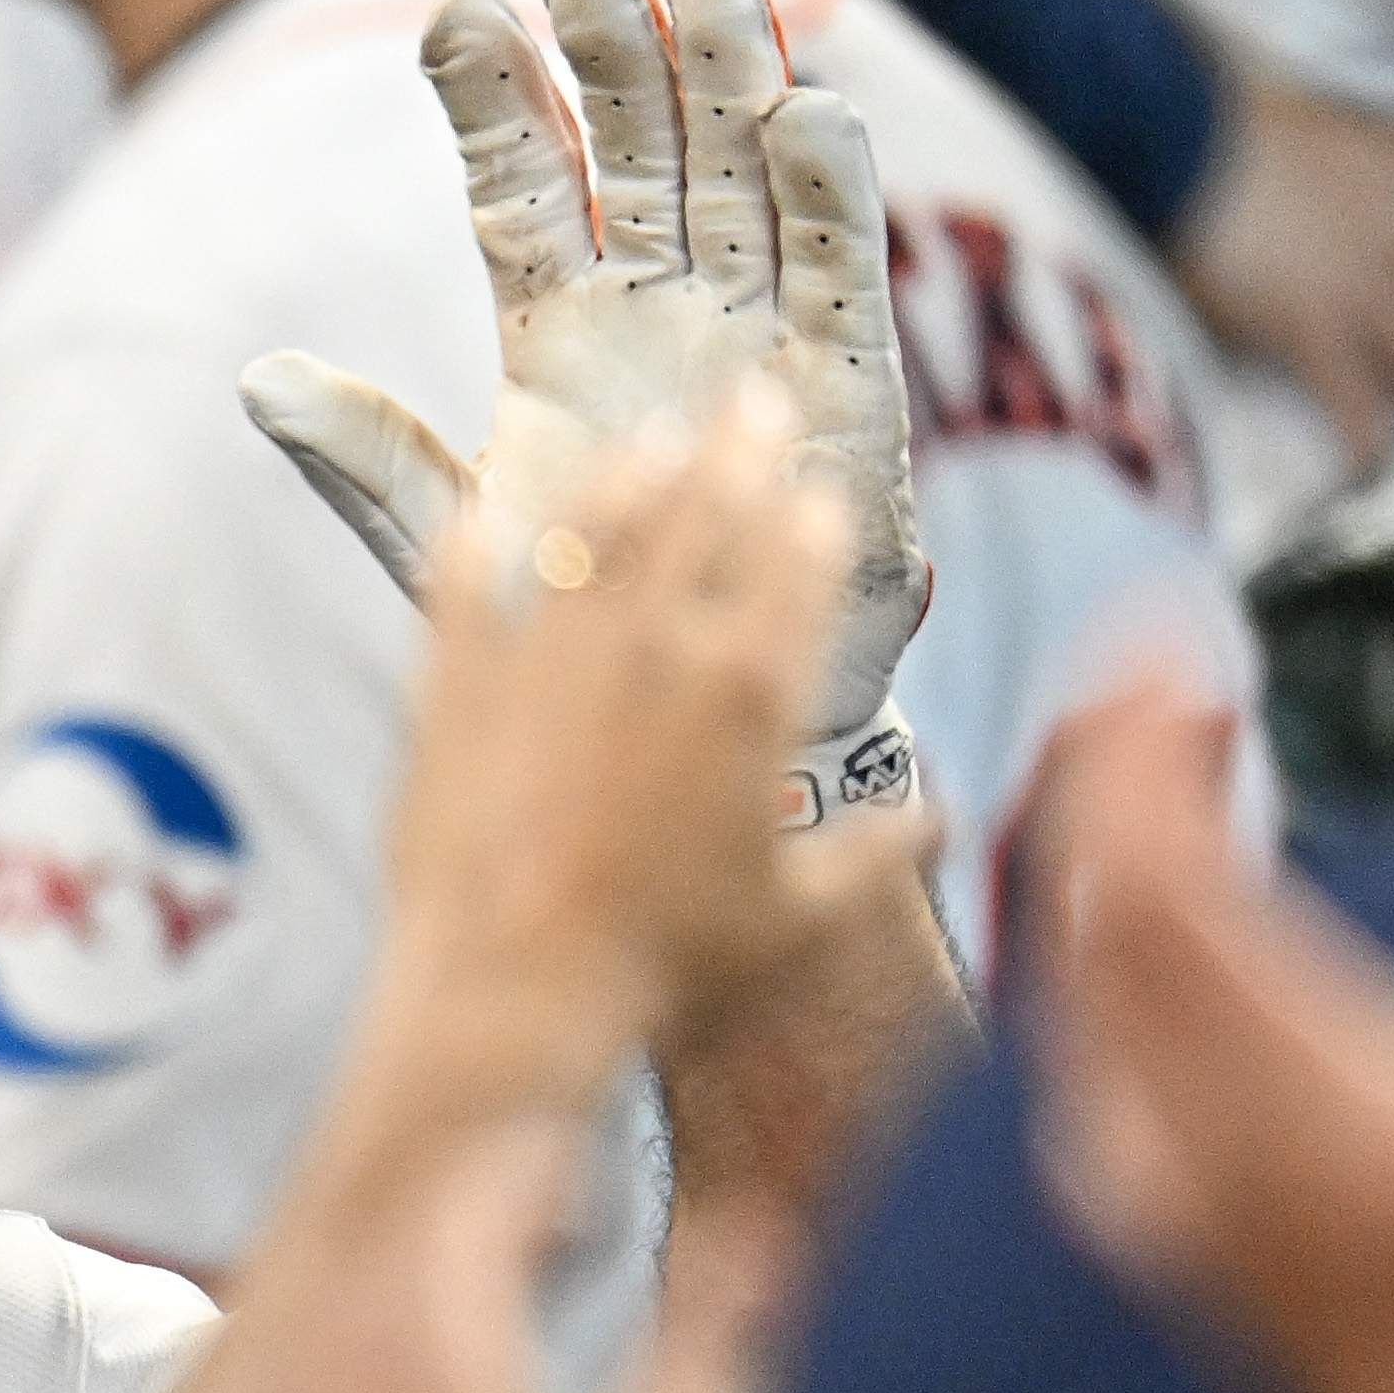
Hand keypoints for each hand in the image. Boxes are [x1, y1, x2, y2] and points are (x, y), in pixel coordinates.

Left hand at [242, 0, 933, 789]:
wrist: (703, 714)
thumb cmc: (583, 617)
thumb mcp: (455, 538)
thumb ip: (369, 457)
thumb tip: (259, 381)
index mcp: (559, 323)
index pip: (522, 185)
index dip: (495, 100)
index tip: (458, 12)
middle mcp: (662, 300)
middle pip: (641, 151)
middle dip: (616, 59)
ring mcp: (756, 324)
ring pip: (742, 176)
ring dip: (729, 83)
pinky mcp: (844, 373)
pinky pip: (838, 265)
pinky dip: (830, 189)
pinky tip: (809, 110)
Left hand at [348, 396, 947, 1150]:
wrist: (513, 994)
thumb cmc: (669, 967)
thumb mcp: (800, 919)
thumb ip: (877, 852)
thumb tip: (939, 811)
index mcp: (751, 689)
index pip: (797, 562)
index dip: (811, 516)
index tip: (816, 490)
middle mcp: (654, 646)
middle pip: (704, 511)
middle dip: (736, 448)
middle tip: (751, 398)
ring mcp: (547, 653)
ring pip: (595, 529)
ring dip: (627, 474)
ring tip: (649, 439)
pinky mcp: (454, 682)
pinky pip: (462, 584)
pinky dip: (475, 540)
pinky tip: (484, 507)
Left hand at [1020, 657, 1393, 1392]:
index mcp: (1265, 1068)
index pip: (1134, 861)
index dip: (1135, 737)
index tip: (1180, 646)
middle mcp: (1173, 1128)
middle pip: (1082, 912)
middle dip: (1116, 777)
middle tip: (1188, 684)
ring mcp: (1158, 1197)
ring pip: (1072, 994)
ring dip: (1108, 872)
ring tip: (1184, 782)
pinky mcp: (1175, 1246)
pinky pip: (1086, 1074)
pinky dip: (1110, 977)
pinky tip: (1161, 974)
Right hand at [1174, 68, 1393, 452]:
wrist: (1173, 138)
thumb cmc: (1216, 110)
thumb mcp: (1290, 105)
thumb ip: (1314, 131)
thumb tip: (1295, 122)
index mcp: (1392, 167)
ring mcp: (1359, 294)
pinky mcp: (1308, 334)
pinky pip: (1350, 404)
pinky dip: (1364, 447)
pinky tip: (1374, 481)